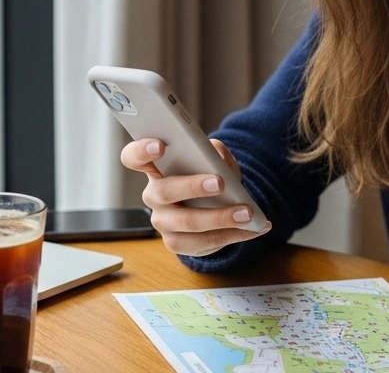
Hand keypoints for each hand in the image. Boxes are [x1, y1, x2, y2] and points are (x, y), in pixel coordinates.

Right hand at [120, 137, 271, 256]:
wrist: (215, 205)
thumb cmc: (209, 174)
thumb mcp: (213, 158)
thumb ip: (213, 151)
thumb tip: (216, 157)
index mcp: (155, 168)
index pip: (133, 157)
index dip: (142, 150)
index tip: (161, 145)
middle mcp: (153, 195)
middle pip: (164, 191)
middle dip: (193, 187)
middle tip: (220, 183)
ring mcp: (162, 222)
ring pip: (187, 222)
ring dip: (221, 217)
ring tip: (247, 213)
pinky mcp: (177, 243)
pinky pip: (203, 242)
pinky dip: (234, 235)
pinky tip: (254, 228)